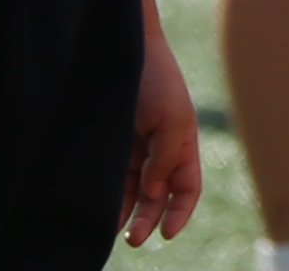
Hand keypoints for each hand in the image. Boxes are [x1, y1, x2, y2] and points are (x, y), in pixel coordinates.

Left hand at [119, 25, 203, 241]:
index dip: (181, 212)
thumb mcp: (171, 118)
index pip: (187, 187)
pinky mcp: (110, 146)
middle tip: (135, 239)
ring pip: (133, 192)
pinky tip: (101, 212)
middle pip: (159, 195)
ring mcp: (133, 149)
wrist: (121, 48)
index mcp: (183, 143)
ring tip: (112, 233)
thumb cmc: (155, 79)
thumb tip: (155, 193)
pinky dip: (110, 198)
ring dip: (127, 214)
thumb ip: (167, 158)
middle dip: (150, 219)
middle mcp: (159, 150)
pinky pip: (112, 179)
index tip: (167, 235)